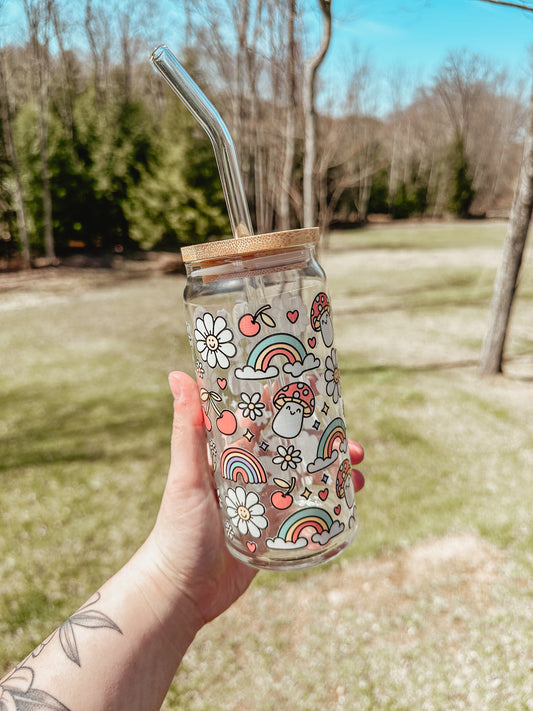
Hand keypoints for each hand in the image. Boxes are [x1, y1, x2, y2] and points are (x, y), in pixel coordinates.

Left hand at [145, 371, 364, 628]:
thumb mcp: (187, 476)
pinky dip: (330, 503)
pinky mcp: (274, 534)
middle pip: (295, 452)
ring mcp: (265, 505)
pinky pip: (307, 513)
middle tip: (352, 444)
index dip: (291, 408)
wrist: (180, 593)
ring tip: (359, 472)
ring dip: (334, 473)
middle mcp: (250, 477)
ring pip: (307, 480)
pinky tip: (350, 499)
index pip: (264, 424)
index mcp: (230, 459)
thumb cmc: (177, 530)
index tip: (318, 394)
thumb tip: (178, 374)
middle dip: (325, 444)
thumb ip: (188, 430)